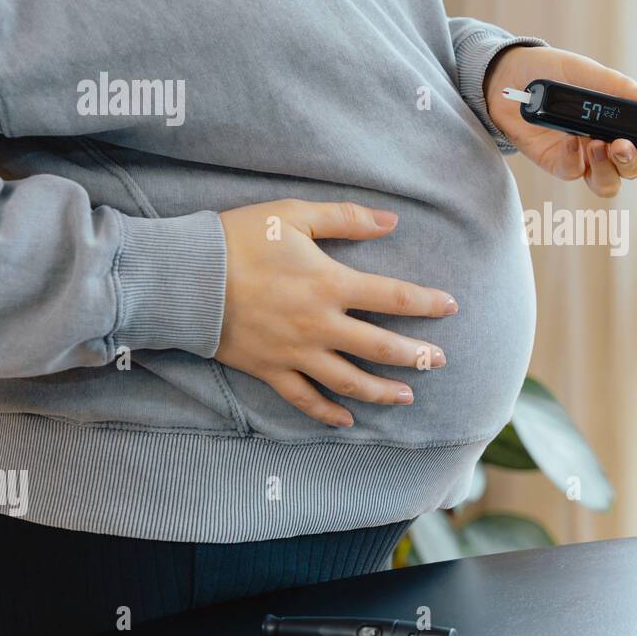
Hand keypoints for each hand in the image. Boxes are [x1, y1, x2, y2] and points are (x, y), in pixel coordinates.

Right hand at [215, 200, 457, 426]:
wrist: (184, 276)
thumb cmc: (241, 238)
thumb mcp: (295, 215)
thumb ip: (347, 218)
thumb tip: (392, 220)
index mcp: (331, 284)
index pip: (395, 298)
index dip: (427, 303)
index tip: (451, 306)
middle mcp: (320, 325)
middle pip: (380, 347)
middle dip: (416, 356)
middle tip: (440, 361)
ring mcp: (295, 353)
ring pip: (349, 381)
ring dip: (381, 390)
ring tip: (407, 397)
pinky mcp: (269, 370)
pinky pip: (304, 399)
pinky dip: (327, 413)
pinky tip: (347, 420)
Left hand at [484, 45, 636, 196]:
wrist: (508, 76)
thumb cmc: (552, 71)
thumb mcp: (589, 73)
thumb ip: (621, 90)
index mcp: (620, 121)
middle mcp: (606, 142)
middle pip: (632, 168)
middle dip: (633, 161)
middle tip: (621, 144)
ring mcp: (582, 156)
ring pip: (608, 183)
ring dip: (609, 169)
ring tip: (598, 145)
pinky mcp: (558, 164)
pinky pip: (575, 172)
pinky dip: (576, 158)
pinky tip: (570, 139)